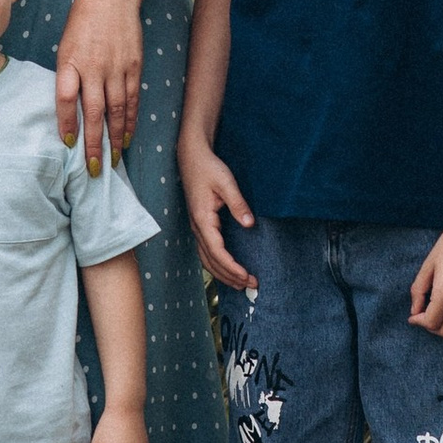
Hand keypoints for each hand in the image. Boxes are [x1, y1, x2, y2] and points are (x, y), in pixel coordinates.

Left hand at [55, 0, 144, 170]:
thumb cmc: (82, 21)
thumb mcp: (66, 45)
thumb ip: (68, 75)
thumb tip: (69, 109)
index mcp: (70, 60)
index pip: (65, 97)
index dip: (67, 122)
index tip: (68, 144)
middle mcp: (93, 66)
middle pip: (93, 112)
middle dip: (93, 143)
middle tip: (93, 168)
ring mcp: (116, 67)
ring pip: (116, 110)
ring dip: (114, 138)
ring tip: (113, 160)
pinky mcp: (133, 66)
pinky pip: (132, 99)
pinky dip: (130, 120)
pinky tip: (127, 137)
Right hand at [181, 131, 254, 290]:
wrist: (191, 157)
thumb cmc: (208, 168)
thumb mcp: (226, 182)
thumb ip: (238, 204)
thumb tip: (249, 224)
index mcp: (202, 219)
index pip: (217, 251)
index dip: (231, 266)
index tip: (246, 276)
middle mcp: (196, 227)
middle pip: (211, 261)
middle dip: (230, 276)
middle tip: (251, 285)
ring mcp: (196, 227)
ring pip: (207, 259)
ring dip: (223, 273)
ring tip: (241, 284)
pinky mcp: (200, 224)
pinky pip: (207, 251)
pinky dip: (217, 264)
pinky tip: (228, 269)